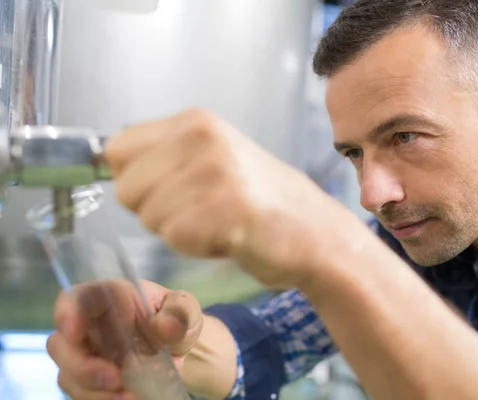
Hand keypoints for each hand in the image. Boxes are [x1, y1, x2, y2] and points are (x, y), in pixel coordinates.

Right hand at [47, 280, 201, 399]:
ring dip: (93, 390)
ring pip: (68, 374)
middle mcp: (90, 325)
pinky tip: (129, 399)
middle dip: (82, 366)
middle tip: (115, 378)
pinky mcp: (91, 380)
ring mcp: (87, 354)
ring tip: (129, 396)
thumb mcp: (185, 310)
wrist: (179, 347)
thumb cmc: (176, 317)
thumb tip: (166, 326)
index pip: (76, 298)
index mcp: (109, 297)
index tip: (72, 331)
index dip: (67, 313)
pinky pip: (83, 393)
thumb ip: (178, 313)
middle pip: (61, 344)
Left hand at [105, 109, 358, 288]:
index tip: (167, 191)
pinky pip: (175, 238)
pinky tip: (229, 238)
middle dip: (155, 211)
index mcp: (195, 122)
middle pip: (126, 189)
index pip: (117, 149)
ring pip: (149, 218)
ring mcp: (214, 172)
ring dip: (179, 231)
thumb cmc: (263, 202)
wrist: (317, 233)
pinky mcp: (223, 209)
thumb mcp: (215, 158)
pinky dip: (197, 247)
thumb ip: (166, 156)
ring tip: (220, 222)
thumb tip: (106, 164)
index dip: (135, 179)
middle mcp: (202, 138)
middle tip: (201, 211)